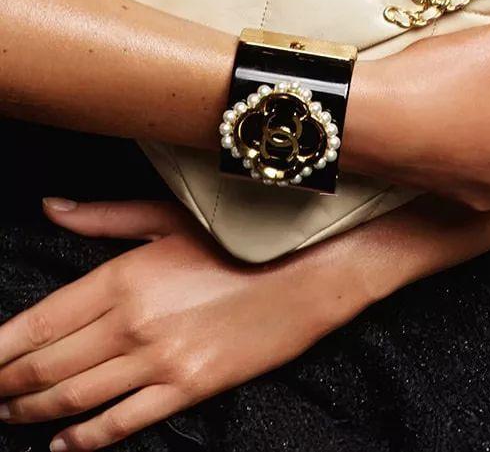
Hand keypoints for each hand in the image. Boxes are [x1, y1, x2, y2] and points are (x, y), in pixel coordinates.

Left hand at [0, 200, 368, 450]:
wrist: (311, 270)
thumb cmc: (241, 237)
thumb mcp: (170, 216)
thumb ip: (104, 217)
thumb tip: (53, 208)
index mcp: (123, 275)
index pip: (40, 323)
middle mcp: (132, 322)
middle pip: (48, 367)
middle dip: (6, 386)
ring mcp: (160, 360)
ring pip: (75, 399)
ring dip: (32, 413)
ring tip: (8, 417)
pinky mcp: (189, 388)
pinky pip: (122, 423)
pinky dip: (84, 441)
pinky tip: (61, 446)